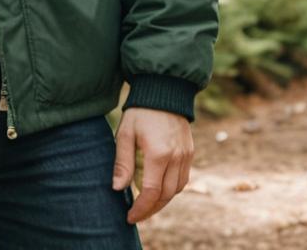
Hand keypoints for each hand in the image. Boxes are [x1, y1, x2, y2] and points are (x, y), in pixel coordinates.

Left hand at [111, 106, 192, 224]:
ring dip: (162, 200)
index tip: (129, 216)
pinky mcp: (190, 152)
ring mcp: (186, 155)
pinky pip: (183, 178)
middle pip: (166, 195)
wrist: (163, 89)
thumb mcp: (125, 133)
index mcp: (158, 153)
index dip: (140, 208)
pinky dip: (172, 188)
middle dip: (151, 209)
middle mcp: (176, 157)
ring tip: (146, 203)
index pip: (150, 192)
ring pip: (177, 189)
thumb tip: (117, 188)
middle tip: (137, 214)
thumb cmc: (140, 111)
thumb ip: (122, 162)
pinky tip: (160, 187)